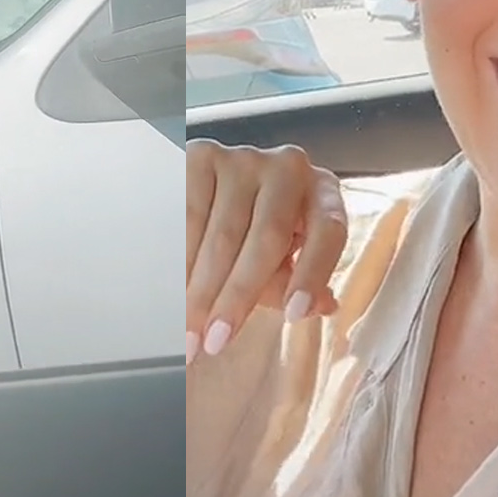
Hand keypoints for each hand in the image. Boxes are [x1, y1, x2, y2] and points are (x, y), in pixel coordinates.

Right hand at [186, 140, 346, 363]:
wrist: (210, 183)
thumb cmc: (256, 229)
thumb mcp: (281, 258)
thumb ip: (293, 282)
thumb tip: (320, 307)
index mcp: (322, 192)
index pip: (328, 230)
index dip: (311, 274)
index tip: (293, 315)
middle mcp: (288, 167)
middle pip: (267, 237)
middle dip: (236, 297)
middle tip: (214, 341)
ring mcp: (243, 158)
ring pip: (221, 234)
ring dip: (199, 290)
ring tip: (187, 331)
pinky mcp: (201, 155)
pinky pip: (187, 217)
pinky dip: (178, 262)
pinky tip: (169, 291)